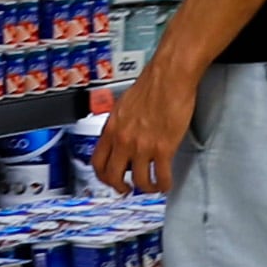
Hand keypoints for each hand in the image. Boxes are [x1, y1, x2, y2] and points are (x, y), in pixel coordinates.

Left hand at [93, 49, 200, 194]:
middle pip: (113, 176)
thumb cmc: (150, 85)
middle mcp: (123, 140)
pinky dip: (163, 185)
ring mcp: (142, 146)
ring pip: (139, 181)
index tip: (108, 179)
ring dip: (146, 188)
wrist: (169, 77)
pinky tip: (166, 184)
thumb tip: (121, 135)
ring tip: (151, 188)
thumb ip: (120, 124)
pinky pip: (161, 176)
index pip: (98, 161)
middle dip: (120, 187)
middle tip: (127, 190)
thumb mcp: (123, 105)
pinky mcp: (163, 148)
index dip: (102, 176)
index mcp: (112, 128)